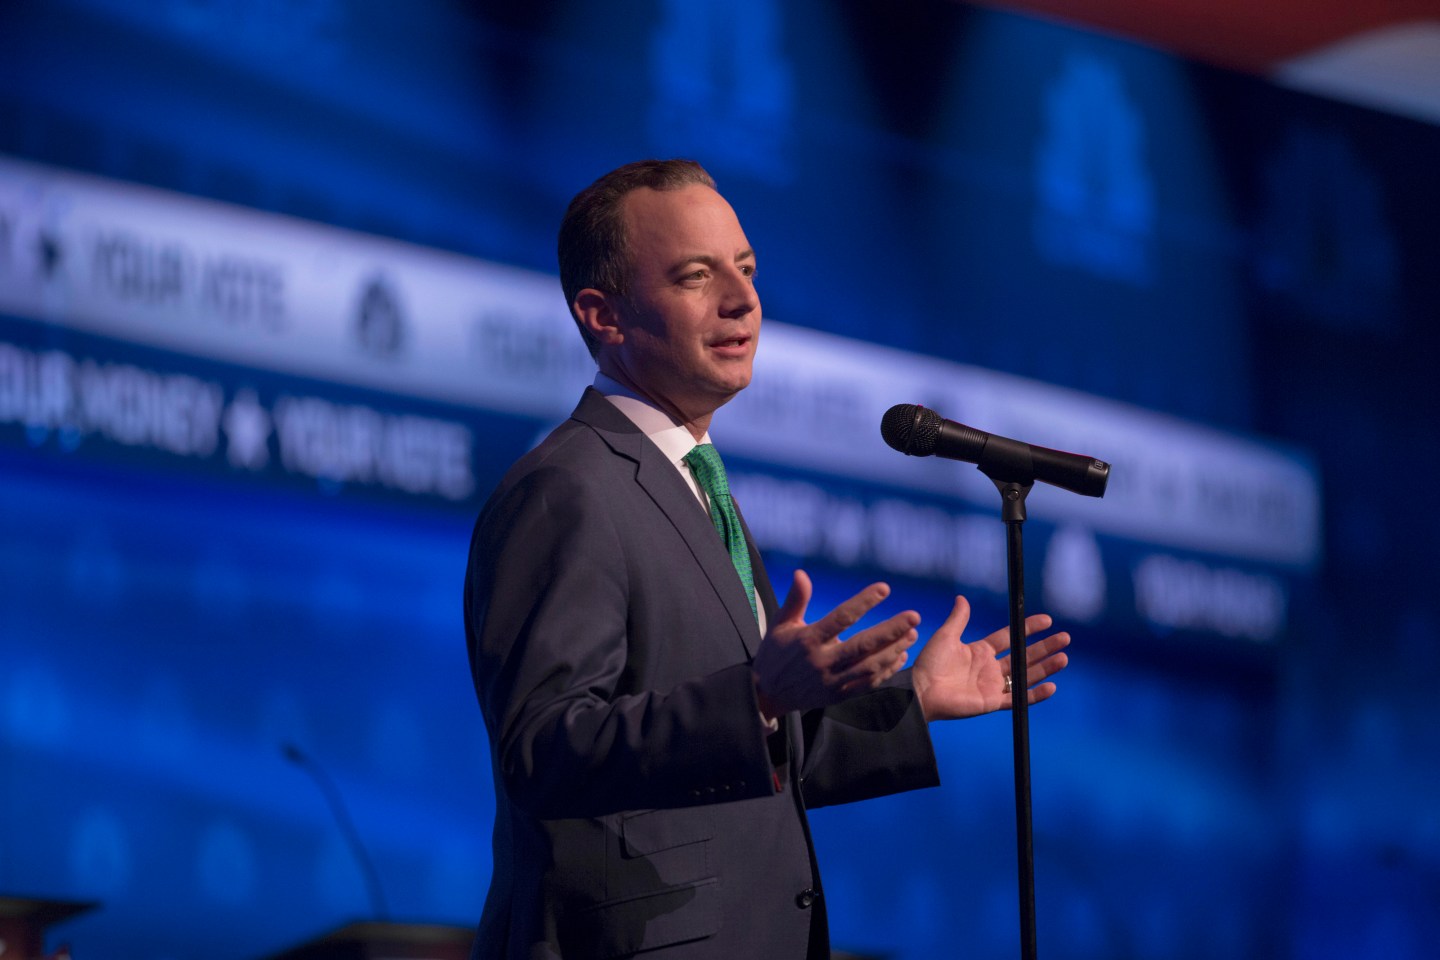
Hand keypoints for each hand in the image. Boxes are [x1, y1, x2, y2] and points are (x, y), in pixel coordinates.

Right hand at [751, 570, 919, 719]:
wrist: (767, 694)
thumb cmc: (774, 653)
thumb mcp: (780, 624)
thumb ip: (795, 599)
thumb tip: (801, 573)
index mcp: (808, 640)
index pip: (841, 617)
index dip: (864, 602)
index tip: (885, 588)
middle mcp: (822, 661)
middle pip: (863, 645)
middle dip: (891, 630)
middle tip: (914, 616)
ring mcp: (832, 681)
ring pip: (870, 666)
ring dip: (894, 650)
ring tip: (912, 634)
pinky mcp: (838, 695)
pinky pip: (867, 684)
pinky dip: (886, 671)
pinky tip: (901, 656)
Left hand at [912, 596, 1069, 720]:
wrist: (921, 690)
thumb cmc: (929, 663)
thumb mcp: (946, 636)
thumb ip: (958, 619)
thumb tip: (962, 598)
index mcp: (980, 651)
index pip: (1010, 637)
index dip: (1029, 629)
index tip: (1047, 620)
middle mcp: (990, 668)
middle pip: (1024, 655)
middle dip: (1045, 647)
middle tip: (1065, 638)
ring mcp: (992, 686)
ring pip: (1025, 675)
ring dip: (1045, 667)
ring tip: (1064, 658)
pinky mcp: (992, 702)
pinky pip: (1018, 699)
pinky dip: (1034, 694)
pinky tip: (1052, 686)